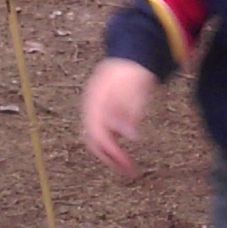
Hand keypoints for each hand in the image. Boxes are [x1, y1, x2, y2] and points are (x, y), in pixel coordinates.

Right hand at [82, 58, 157, 177]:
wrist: (129, 54)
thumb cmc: (131, 72)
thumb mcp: (135, 89)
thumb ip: (131, 110)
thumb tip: (130, 137)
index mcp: (95, 103)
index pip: (98, 136)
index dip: (112, 153)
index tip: (127, 166)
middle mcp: (92, 109)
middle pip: (95, 141)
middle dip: (111, 159)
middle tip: (129, 172)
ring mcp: (96, 111)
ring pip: (98, 139)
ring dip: (112, 155)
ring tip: (127, 167)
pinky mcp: (103, 112)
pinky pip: (104, 133)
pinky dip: (113, 145)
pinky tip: (125, 153)